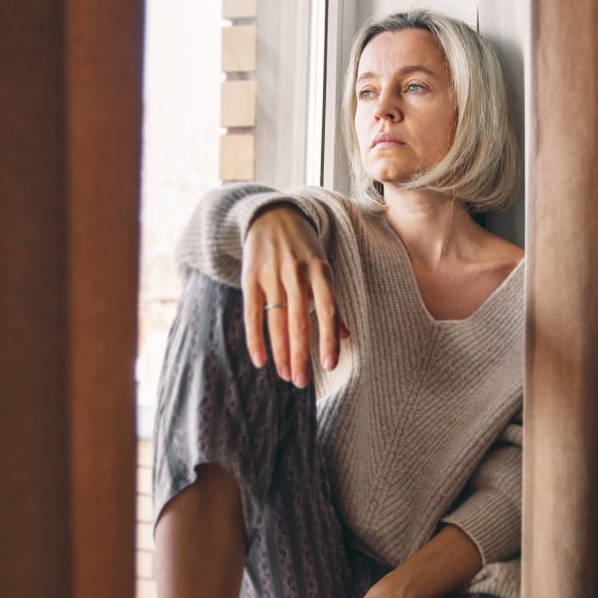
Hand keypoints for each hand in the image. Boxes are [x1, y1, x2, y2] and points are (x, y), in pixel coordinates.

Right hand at [241, 204, 350, 386]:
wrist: (272, 214)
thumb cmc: (303, 247)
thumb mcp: (323, 266)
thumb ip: (332, 300)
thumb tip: (347, 336)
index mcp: (320, 270)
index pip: (328, 310)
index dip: (328, 339)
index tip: (329, 365)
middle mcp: (296, 273)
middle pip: (300, 321)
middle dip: (301, 355)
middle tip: (303, 382)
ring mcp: (271, 274)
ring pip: (276, 321)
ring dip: (280, 352)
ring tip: (287, 376)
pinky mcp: (250, 276)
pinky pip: (252, 313)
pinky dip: (255, 339)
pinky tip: (261, 361)